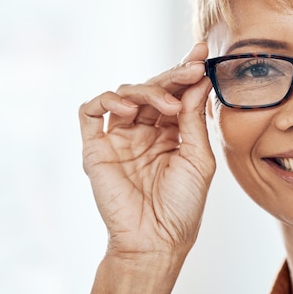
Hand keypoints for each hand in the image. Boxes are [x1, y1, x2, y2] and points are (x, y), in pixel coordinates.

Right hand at [78, 43, 214, 261]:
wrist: (157, 240)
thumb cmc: (182, 205)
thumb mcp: (197, 156)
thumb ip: (194, 118)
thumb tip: (200, 80)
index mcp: (170, 133)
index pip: (176, 94)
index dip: (186, 73)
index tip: (201, 53)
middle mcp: (144, 131)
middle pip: (152, 89)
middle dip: (173, 75)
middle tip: (192, 68)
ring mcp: (119, 137)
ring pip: (125, 93)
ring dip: (149, 90)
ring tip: (169, 104)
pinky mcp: (96, 147)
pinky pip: (91, 112)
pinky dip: (108, 101)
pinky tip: (130, 108)